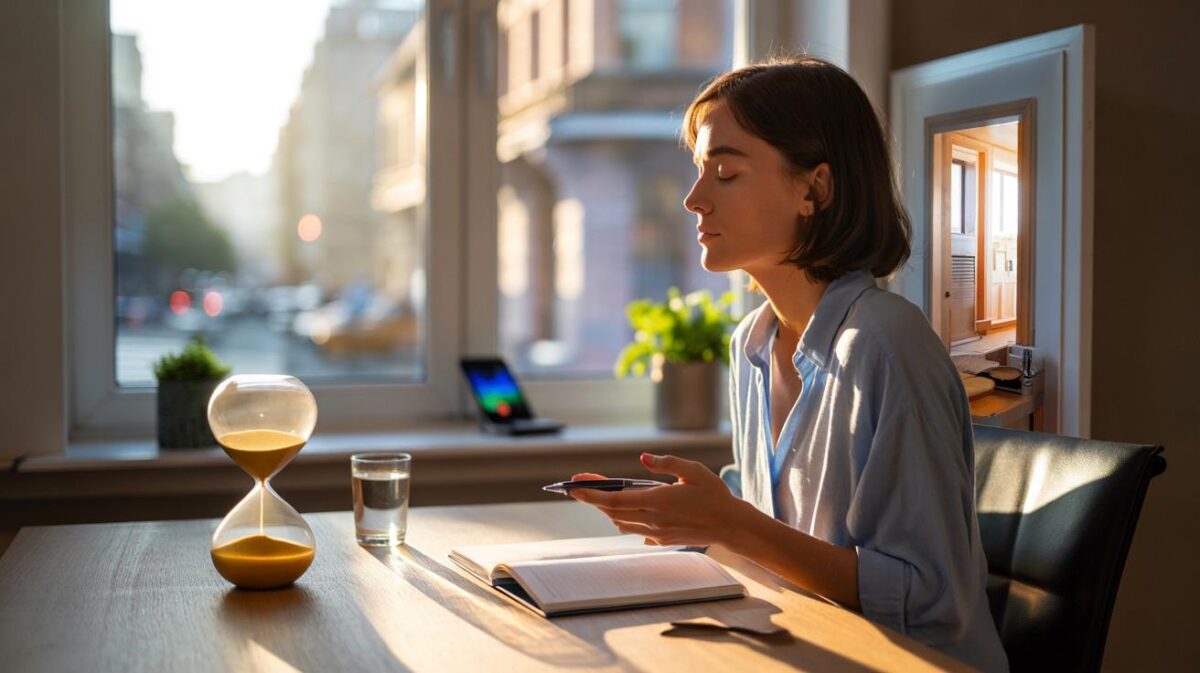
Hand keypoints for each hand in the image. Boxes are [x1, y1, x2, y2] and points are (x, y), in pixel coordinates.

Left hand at [568, 453, 750, 546]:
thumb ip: (666, 463)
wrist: (731, 526)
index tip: (574, 488)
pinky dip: (624, 519)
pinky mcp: (662, 539)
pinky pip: (635, 530)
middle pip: (612, 512)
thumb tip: (643, 458)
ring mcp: (656, 533)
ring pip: (621, 523)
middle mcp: (653, 520)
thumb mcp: (693, 471)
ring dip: (607, 510)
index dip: (591, 495)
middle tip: (579, 486)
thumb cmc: (714, 495)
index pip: (615, 501)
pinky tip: (626, 509)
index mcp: (658, 501)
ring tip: (600, 495)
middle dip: (593, 500)